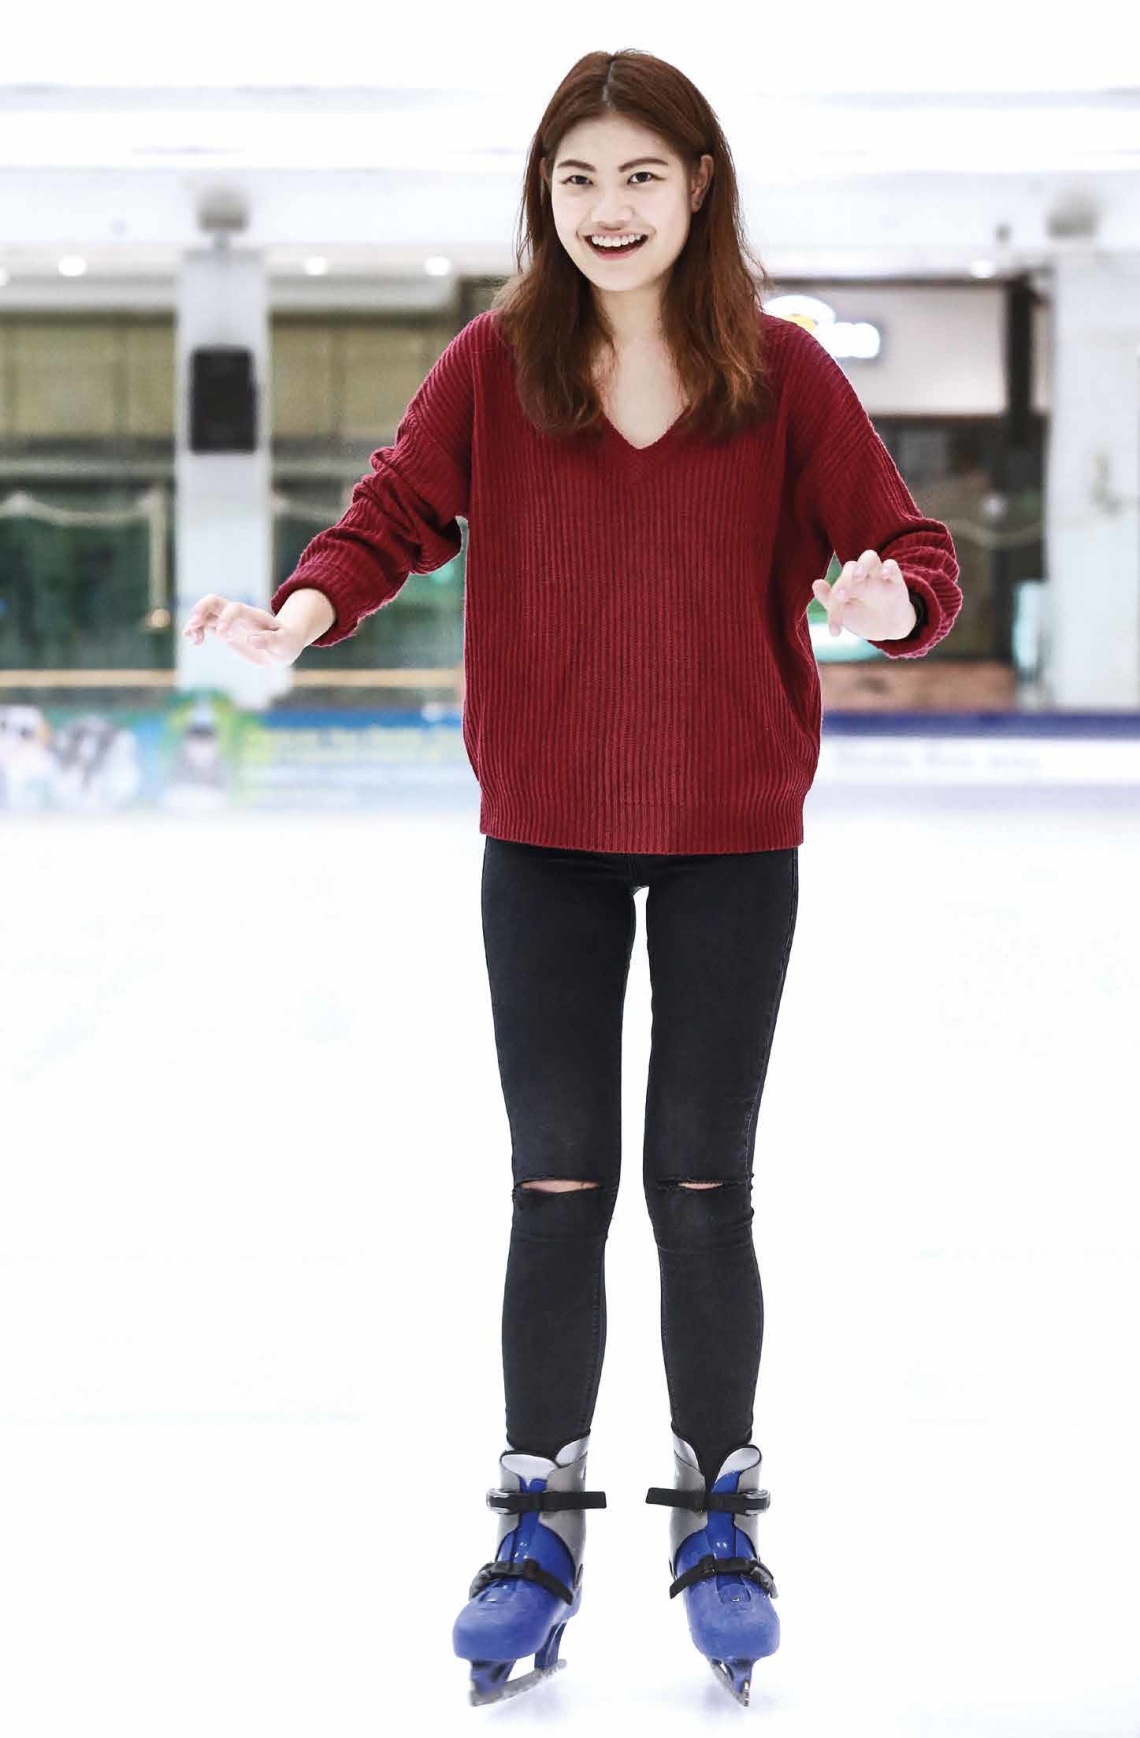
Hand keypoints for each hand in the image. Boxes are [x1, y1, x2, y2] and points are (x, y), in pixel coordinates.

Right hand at [182, 595, 302, 666]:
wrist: (282, 647)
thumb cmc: (286, 644)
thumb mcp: (283, 645)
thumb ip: (270, 641)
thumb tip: (252, 639)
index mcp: (254, 616)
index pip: (235, 608)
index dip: (226, 618)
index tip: (222, 635)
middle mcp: (238, 615)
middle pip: (215, 601)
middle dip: (201, 609)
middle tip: (194, 624)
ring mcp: (229, 622)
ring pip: (206, 613)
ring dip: (195, 622)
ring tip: (192, 639)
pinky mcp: (224, 631)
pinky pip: (205, 625)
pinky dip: (196, 630)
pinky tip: (194, 640)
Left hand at [811, 550, 917, 640]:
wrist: (888, 628)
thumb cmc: (861, 617)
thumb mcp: (844, 612)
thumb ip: (828, 599)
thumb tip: (815, 583)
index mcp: (846, 583)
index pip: (836, 586)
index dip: (832, 604)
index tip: (835, 630)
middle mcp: (861, 576)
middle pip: (851, 566)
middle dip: (844, 580)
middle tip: (841, 596)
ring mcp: (878, 576)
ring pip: (870, 557)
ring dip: (863, 564)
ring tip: (858, 577)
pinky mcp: (896, 581)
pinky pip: (893, 565)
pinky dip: (888, 567)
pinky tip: (884, 574)